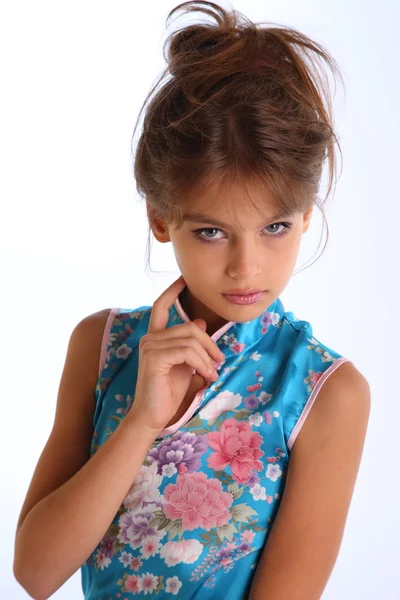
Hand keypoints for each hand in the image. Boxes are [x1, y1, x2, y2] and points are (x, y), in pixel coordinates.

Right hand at [126, 275, 224, 434]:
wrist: (154, 416)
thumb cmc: (169, 393)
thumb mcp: (186, 364)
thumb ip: (191, 345)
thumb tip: (201, 322)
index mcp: (156, 337)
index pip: (161, 306)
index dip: (172, 291)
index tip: (184, 279)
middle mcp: (150, 338)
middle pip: (189, 326)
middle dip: (209, 343)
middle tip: (220, 361)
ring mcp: (150, 346)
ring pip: (191, 338)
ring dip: (208, 356)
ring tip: (213, 372)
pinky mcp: (154, 357)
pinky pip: (187, 351)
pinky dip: (202, 362)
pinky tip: (206, 375)